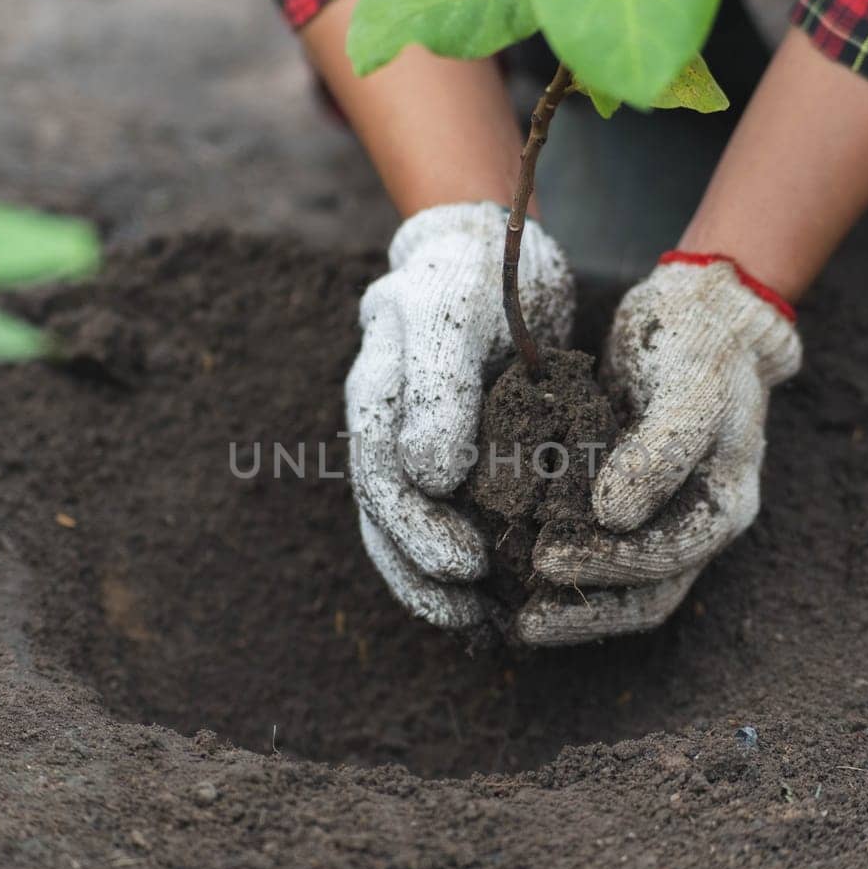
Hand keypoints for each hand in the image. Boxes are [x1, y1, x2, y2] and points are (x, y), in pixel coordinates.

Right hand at [348, 202, 572, 629]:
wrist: (486, 247)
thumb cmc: (472, 273)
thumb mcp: (454, 314)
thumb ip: (436, 389)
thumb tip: (428, 475)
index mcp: (377, 391)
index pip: (384, 476)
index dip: (418, 529)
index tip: (466, 564)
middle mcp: (385, 424)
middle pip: (386, 512)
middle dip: (423, 567)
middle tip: (472, 608)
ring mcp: (409, 438)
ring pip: (403, 521)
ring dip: (431, 576)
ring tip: (473, 621)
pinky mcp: (448, 448)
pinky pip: (441, 512)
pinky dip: (458, 552)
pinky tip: (490, 590)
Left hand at [518, 252, 799, 645]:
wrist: (699, 309)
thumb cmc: (699, 345)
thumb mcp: (690, 389)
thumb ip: (658, 453)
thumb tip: (614, 517)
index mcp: (723, 506)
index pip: (666, 560)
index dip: (606, 567)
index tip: (545, 560)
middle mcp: (695, 521)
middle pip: (645, 594)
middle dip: (585, 611)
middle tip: (524, 623)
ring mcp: (664, 514)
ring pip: (622, 582)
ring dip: (573, 602)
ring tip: (516, 616)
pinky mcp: (629, 497)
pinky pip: (599, 545)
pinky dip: (565, 560)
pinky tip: (517, 567)